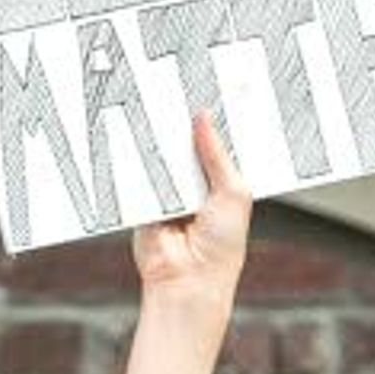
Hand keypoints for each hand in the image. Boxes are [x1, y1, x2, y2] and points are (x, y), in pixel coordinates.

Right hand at [132, 113, 252, 307]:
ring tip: (164, 114)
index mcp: (221, 182)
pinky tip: (146, 144)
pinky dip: (143, 162)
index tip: (214, 92)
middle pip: (187, 145)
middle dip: (186, 125)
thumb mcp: (233, 192)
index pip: (217, 143)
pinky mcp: (143, 200)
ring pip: (164, 156)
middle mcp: (194, 185)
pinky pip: (141, 174)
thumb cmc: (222, 248)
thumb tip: (203, 118)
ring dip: (163, 142)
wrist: (187, 281)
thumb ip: (217, 155)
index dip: (216, 121)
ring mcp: (168, 192)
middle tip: (185, 94)